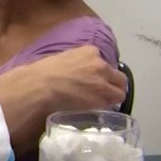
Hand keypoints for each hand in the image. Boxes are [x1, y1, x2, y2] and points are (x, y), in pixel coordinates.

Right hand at [0, 46, 126, 157]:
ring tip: (99, 105)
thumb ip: (76, 64)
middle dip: (112, 85)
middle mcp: (100, 64)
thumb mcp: (62, 60)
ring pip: (120, 92)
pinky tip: (96, 109)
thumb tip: (76, 74)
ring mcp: (103, 81)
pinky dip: (107, 107)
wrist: (40, 85)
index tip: (94, 81)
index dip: (101, 74)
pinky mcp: (103, 97)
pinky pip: (113, 103)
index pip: (104, 63)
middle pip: (118, 77)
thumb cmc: (43, 73)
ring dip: (111, 98)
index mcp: (89, 51)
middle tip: (102, 94)